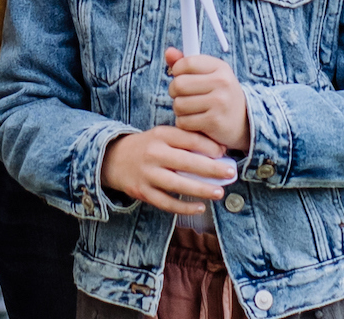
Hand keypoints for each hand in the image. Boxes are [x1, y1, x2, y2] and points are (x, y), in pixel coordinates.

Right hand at [101, 126, 235, 214]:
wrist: (112, 158)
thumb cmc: (148, 147)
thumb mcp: (163, 136)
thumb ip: (187, 141)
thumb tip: (220, 151)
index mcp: (160, 135)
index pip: (189, 139)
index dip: (209, 147)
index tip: (225, 153)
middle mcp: (153, 153)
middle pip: (186, 163)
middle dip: (211, 169)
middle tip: (230, 173)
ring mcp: (147, 174)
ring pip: (178, 185)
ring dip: (201, 190)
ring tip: (219, 193)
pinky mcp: (142, 192)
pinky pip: (167, 203)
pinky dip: (184, 207)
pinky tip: (200, 207)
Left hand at [166, 48, 250, 152]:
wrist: (243, 123)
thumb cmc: (219, 95)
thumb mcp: (208, 75)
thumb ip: (185, 63)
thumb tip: (169, 52)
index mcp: (220, 67)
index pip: (186, 63)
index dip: (177, 71)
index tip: (182, 77)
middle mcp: (223, 83)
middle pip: (179, 84)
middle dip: (175, 92)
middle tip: (184, 97)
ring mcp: (220, 103)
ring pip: (178, 104)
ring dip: (179, 110)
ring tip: (192, 110)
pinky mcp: (215, 122)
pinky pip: (183, 122)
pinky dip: (184, 124)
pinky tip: (196, 122)